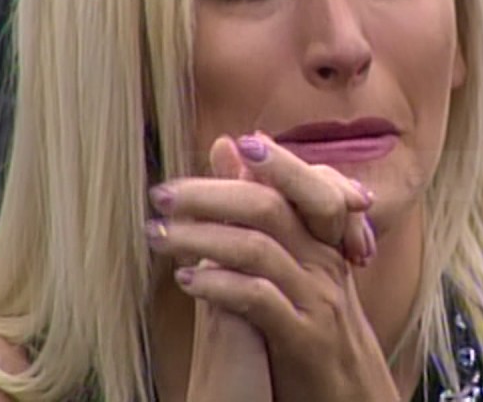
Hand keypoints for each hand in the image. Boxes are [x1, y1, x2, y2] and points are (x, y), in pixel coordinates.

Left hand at [148, 134, 396, 401]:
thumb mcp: (299, 270)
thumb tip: (234, 146)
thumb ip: (270, 211)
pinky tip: (188, 282)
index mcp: (324, 246)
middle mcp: (324, 266)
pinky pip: (261, 301)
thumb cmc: (317, 332)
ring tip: (158, 235)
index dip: (277, 162)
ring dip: (202, 238)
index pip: (308, 186)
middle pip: (273, 208)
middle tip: (163, 194)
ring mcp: (317, 302)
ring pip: (260, 249)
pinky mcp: (304, 341)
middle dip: (213, 194)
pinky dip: (222, 285)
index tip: (234, 142)